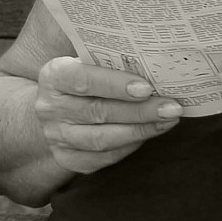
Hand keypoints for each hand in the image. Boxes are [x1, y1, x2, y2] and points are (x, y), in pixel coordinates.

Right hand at [33, 57, 182, 175]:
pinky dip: (130, 146)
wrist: (55, 107)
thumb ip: (110, 63)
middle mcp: (50, 108)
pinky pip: (103, 157)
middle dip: (139, 111)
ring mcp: (57, 136)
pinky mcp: (67, 158)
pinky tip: (150, 133)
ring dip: (140, 130)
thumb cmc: (82, 78)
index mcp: (53, 76)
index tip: (146, 88)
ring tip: (168, 121)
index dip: (114, 84)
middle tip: (171, 107)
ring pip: (102, 139)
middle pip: (98, 112)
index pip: (82, 79)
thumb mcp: (86, 63)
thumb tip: (155, 65)